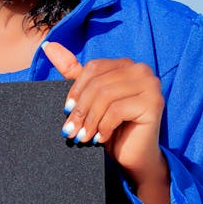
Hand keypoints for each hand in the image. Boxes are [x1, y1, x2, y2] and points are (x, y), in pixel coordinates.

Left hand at [42, 41, 173, 203]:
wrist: (134, 158)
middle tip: (70, 130)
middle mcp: (141, 70)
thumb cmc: (112, 128)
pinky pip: (117, 111)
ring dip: (89, 120)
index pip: (94, 67)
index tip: (66, 110)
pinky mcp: (154, 103)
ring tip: (82, 137)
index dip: (76, 89)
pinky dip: (103, 127)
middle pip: (99, 83)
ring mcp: (151, 85)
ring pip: (106, 96)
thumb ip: (72, 71)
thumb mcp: (89, 98)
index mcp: (127, 64)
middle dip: (81, 109)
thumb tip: (48, 45)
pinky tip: (100, 139)